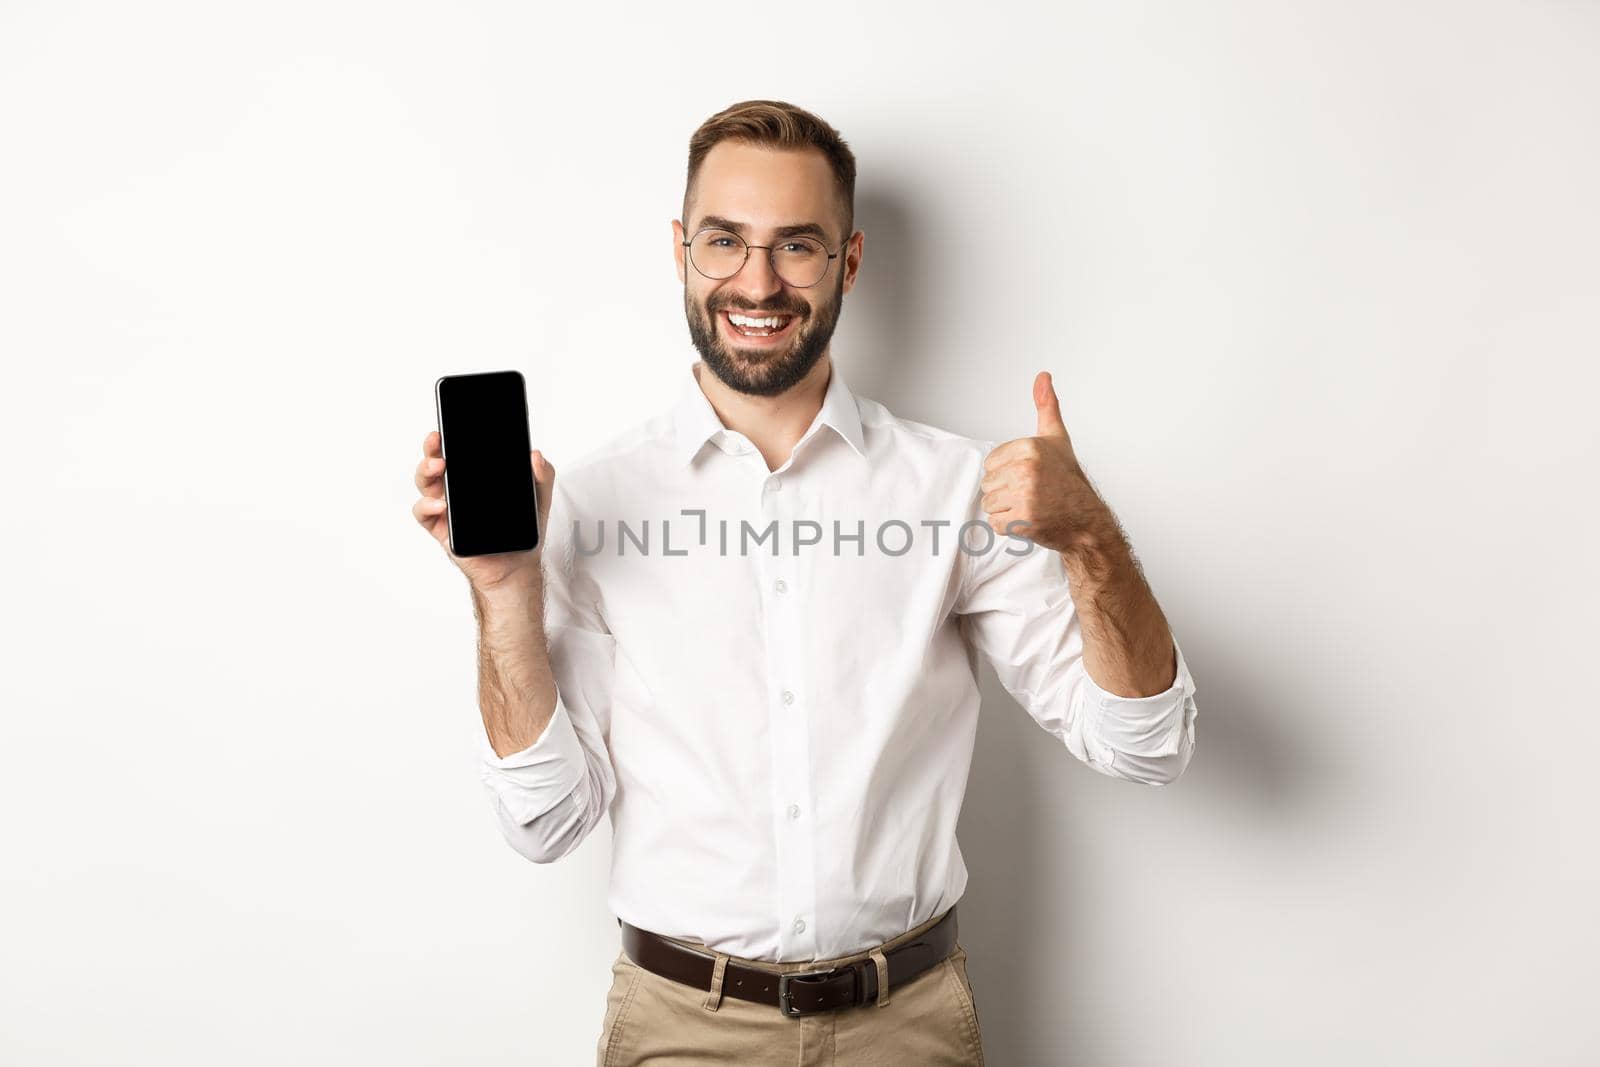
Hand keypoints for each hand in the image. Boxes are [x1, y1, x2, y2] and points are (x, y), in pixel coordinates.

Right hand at [412, 430, 554, 591]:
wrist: (516, 567)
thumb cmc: (522, 532)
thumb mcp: (538, 499)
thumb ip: (542, 476)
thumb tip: (536, 455)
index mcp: (475, 478)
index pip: (458, 451)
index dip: (450, 437)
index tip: (449, 424)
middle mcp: (456, 489)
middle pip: (436, 462)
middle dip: (432, 448)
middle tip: (438, 440)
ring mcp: (446, 508)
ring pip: (425, 483)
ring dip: (426, 471)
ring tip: (439, 466)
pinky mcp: (441, 528)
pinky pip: (424, 513)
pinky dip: (427, 505)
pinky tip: (442, 505)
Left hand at [979, 371, 1108, 553]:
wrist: (1086, 520)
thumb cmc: (1069, 480)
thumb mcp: (1057, 438)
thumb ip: (1046, 406)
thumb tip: (1042, 376)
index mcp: (1030, 446)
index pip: (990, 462)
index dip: (1007, 471)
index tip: (1031, 475)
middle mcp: (1026, 469)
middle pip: (987, 483)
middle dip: (1005, 491)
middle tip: (1032, 492)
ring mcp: (1024, 496)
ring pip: (989, 503)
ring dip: (1006, 509)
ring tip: (1030, 505)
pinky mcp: (1023, 521)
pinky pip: (995, 523)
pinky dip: (1009, 526)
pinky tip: (1029, 519)